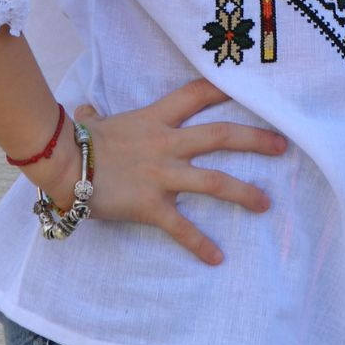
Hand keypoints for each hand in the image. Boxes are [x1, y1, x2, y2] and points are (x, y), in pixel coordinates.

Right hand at [39, 78, 288, 264]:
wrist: (62, 163)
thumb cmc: (78, 143)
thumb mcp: (94, 123)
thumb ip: (96, 117)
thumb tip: (86, 112)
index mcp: (155, 119)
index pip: (195, 95)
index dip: (222, 89)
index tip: (248, 86)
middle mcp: (166, 144)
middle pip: (221, 136)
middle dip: (255, 140)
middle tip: (282, 146)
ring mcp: (162, 174)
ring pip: (214, 182)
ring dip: (244, 193)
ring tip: (266, 204)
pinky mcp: (152, 205)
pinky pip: (181, 227)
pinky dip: (200, 244)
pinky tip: (217, 258)